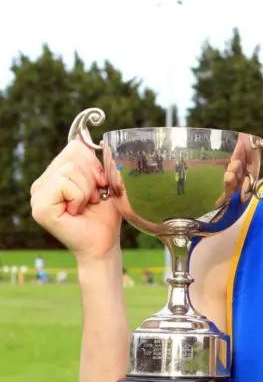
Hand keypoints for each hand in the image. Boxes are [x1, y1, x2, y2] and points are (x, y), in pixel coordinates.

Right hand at [30, 139, 122, 262]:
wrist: (104, 243)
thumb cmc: (105, 215)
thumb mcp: (102, 181)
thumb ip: (91, 161)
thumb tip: (81, 137)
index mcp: (54, 175)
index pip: (74, 148)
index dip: (94, 163)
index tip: (101, 184)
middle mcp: (42, 184)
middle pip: (73, 155)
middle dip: (92, 176)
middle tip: (94, 196)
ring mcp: (38, 195)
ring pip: (70, 169)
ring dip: (88, 189)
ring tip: (87, 204)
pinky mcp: (40, 207)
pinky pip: (65, 184)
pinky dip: (80, 196)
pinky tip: (78, 210)